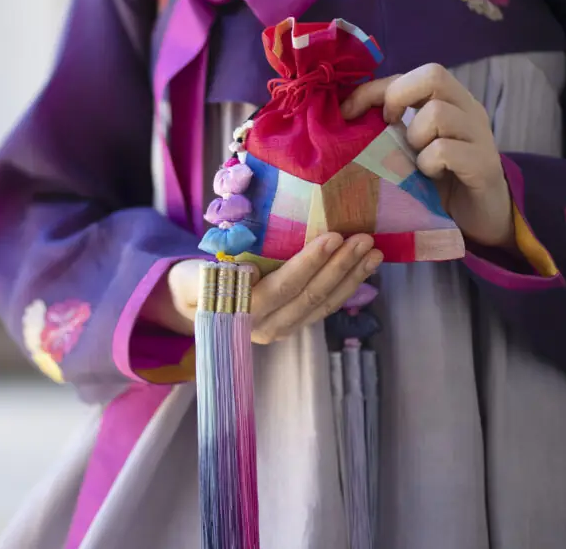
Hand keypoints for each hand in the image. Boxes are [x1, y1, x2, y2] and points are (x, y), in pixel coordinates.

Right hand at [149, 234, 382, 342]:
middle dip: (341, 266)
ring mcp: (284, 328)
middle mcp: (266, 327)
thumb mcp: (192, 277)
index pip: (283, 287)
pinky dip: (348, 286)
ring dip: (352, 277)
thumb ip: (210, 277)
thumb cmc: (193, 283)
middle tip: (364, 238)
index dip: (309, 264)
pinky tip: (364, 267)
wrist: (194, 305)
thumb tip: (249, 271)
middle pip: (311, 296)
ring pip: (324, 304)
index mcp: (242, 314)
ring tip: (373, 251)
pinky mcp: (295, 323)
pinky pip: (325, 307)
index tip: (333, 237)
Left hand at [341, 63, 513, 249]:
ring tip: (416, 162)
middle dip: (398, 98)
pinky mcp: (484, 165)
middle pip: (433, 75)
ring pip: (437, 113)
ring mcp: (480, 135)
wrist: (481, 218)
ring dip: (414, 138)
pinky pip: (444, 150)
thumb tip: (342, 116)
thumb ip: (387, 129)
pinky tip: (430, 177)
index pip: (410, 75)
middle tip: (389, 128)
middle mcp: (469, 110)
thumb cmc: (437, 181)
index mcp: (450, 101)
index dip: (373, 89)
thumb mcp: (408, 148)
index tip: (347, 113)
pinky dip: (428, 164)